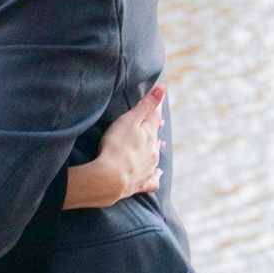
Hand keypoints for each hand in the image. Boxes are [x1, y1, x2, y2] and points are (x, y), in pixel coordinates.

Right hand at [63, 84, 164, 211]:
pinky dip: (155, 176)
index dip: (156, 108)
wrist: (110, 179)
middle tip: (159, 124)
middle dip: (155, 130)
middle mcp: (153, 152)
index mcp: (150, 135)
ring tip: (160, 145)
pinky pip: (152, 180)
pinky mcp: (140, 183)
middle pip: (156, 138)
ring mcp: (148, 168)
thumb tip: (163, 88)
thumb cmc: (116, 146)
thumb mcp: (129, 120)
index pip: (155, 118)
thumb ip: (146, 105)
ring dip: (156, 149)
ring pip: (155, 157)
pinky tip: (157, 174)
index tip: (159, 100)